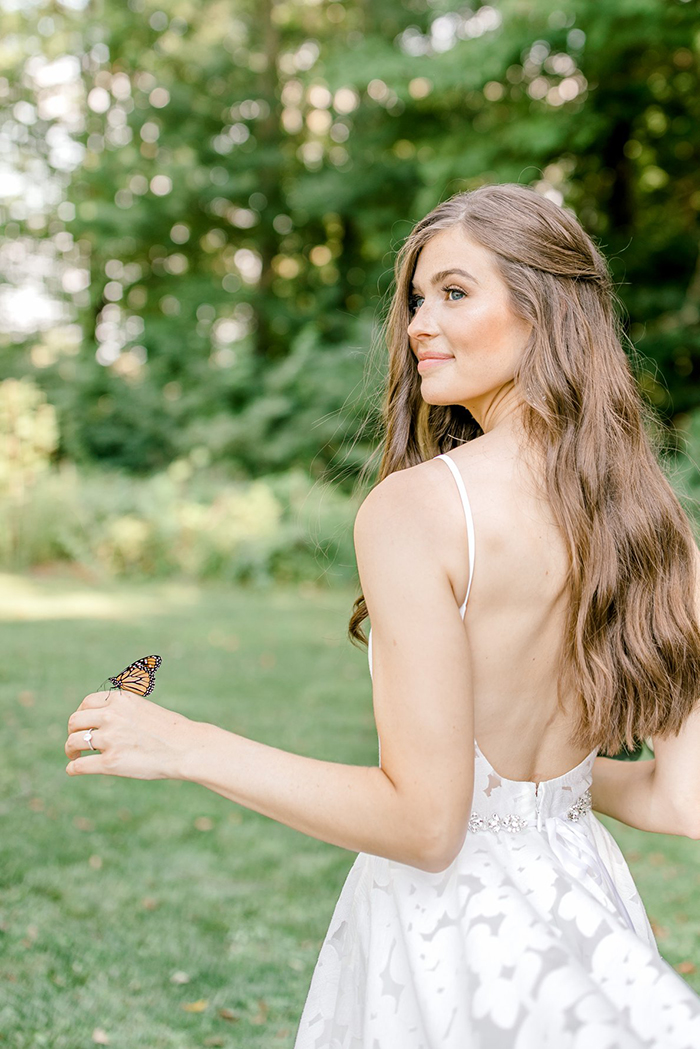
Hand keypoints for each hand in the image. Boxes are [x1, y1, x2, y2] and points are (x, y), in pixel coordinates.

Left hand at [65, 689, 198, 779]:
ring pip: (73, 742)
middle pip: (75, 721)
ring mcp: (110, 739)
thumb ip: (121, 711)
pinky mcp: (110, 762)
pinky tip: (74, 770)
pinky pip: (79, 766)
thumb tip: (99, 720)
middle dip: (73, 732)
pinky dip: (72, 768)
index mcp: (120, 700)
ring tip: (75, 755)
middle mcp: (111, 716)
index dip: (81, 715)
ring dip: (70, 750)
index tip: (84, 725)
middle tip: (77, 743)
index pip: (86, 703)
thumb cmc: (169, 730)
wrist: (186, 748)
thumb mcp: (143, 708)